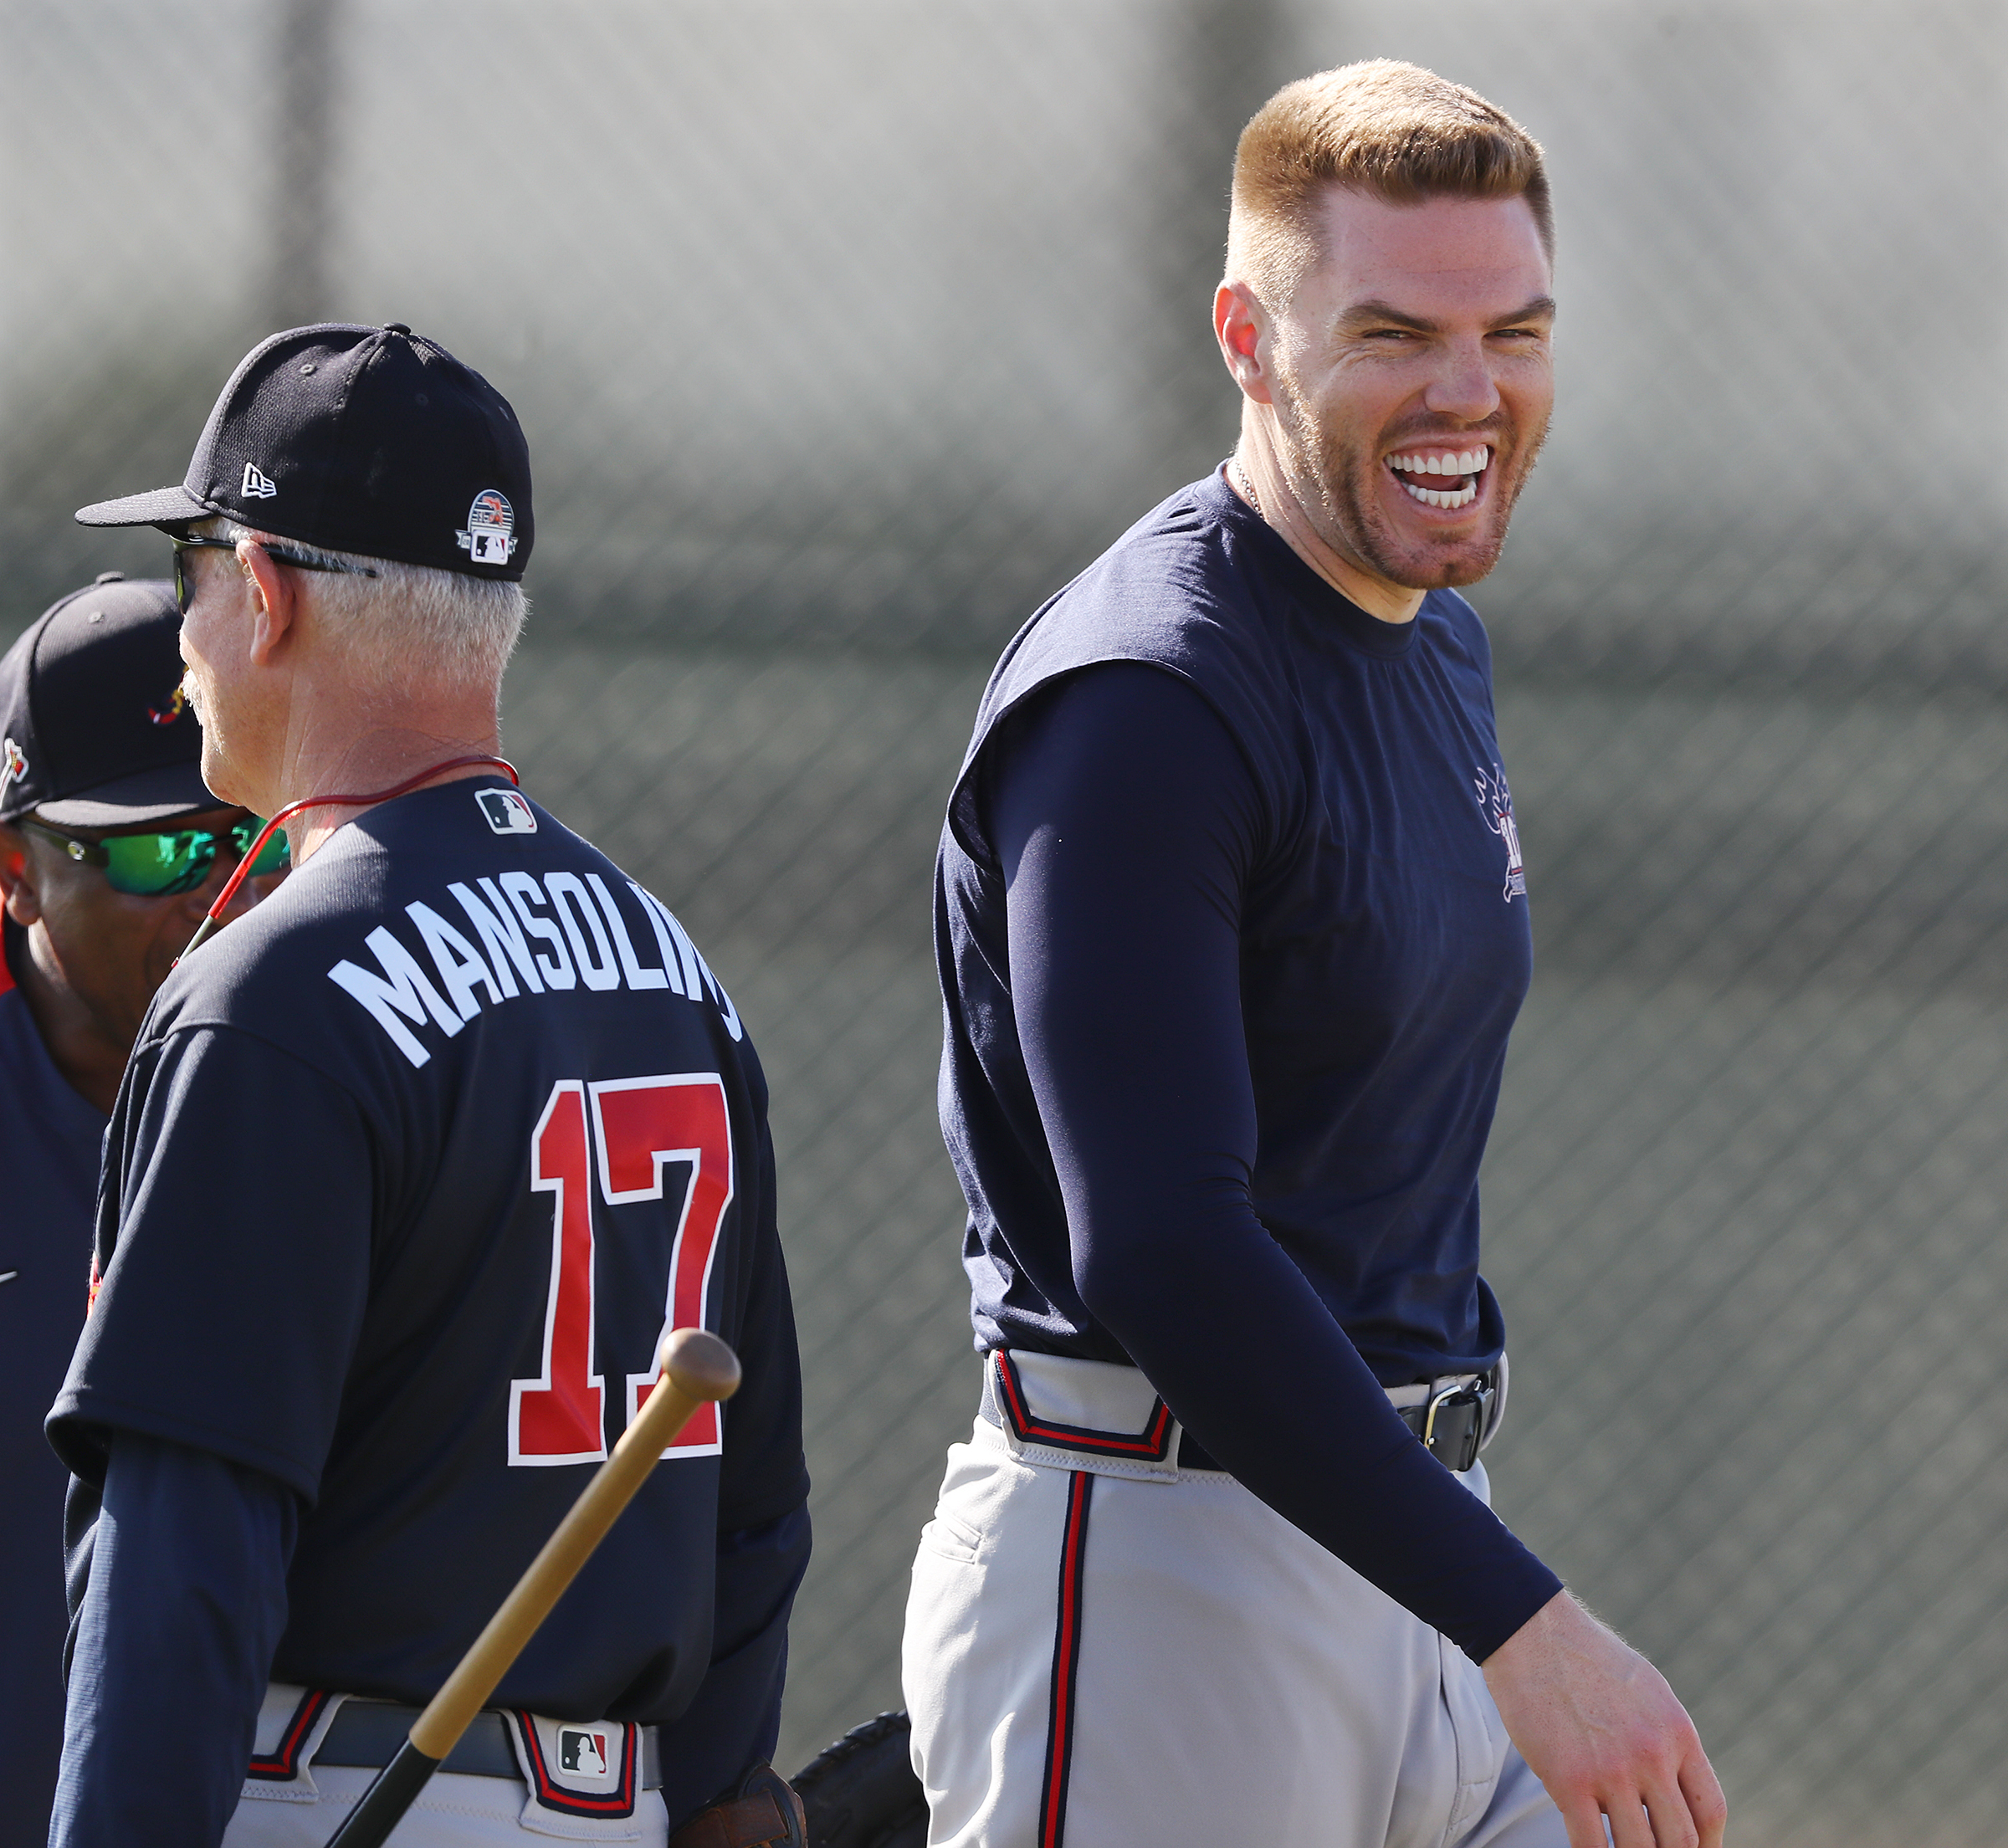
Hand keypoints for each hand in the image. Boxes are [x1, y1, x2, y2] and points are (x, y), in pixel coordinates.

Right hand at [1483, 1590, 1726, 1847]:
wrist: (1530, 1631)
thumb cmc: (1585, 1657)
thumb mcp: (1648, 1690)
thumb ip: (1666, 1739)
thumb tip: (1674, 1786)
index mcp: (1677, 1731)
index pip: (1711, 1811)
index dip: (1708, 1846)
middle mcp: (1652, 1754)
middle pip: (1681, 1841)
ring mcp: (1611, 1769)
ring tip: (1617, 1847)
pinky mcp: (1567, 1778)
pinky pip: (1591, 1846)